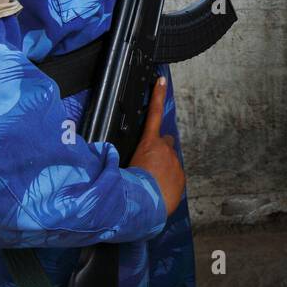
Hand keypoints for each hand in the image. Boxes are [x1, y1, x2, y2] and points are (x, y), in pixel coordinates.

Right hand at [129, 75, 184, 216]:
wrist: (145, 206)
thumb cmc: (129, 185)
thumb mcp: (119, 164)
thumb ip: (115, 153)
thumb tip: (104, 152)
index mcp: (149, 143)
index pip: (153, 112)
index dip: (157, 94)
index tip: (161, 80)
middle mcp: (165, 149)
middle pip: (165, 141)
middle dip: (160, 147)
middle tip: (148, 163)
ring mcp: (175, 163)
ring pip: (170, 159)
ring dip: (163, 165)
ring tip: (151, 181)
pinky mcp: (181, 177)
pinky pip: (175, 174)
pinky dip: (169, 179)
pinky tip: (159, 189)